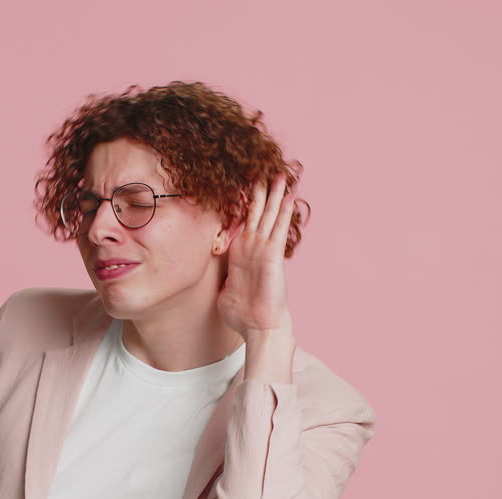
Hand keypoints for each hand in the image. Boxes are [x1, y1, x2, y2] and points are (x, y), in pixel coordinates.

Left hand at [217, 172, 295, 339]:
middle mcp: (253, 246)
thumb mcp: (224, 289)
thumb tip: (213, 277)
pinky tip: (288, 194)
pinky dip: (283, 210)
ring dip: (273, 194)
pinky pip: (278, 226)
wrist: (258, 325)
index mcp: (240, 253)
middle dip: (259, 191)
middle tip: (260, 169)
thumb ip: (222, 277)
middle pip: (257, 212)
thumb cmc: (242, 313)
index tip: (241, 185)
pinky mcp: (273, 252)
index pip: (243, 221)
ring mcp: (264, 248)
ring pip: (269, 214)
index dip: (243, 203)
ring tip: (278, 174)